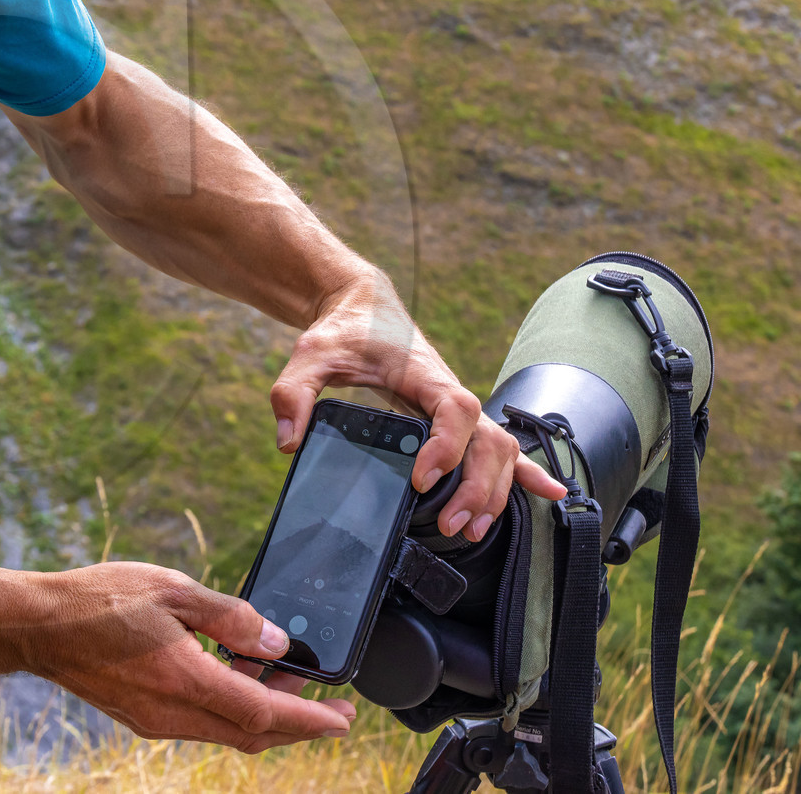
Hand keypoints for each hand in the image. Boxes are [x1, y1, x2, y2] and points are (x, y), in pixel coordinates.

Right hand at [25, 563, 355, 752]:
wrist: (38, 626)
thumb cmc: (98, 599)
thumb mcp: (171, 588)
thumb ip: (228, 615)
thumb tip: (274, 641)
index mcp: (185, 679)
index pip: (263, 715)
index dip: (311, 720)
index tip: (344, 718)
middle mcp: (172, 712)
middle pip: (252, 735)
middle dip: (298, 724)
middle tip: (329, 705)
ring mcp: (154, 721)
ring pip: (227, 732)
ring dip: (262, 713)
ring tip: (283, 678)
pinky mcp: (142, 717)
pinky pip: (201, 723)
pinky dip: (230, 708)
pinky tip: (234, 675)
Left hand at [269, 268, 567, 540]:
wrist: (362, 308)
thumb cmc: (343, 330)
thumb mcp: (311, 353)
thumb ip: (295, 391)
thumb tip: (288, 440)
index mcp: (424, 374)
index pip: (455, 409)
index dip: (447, 446)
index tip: (421, 478)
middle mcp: (449, 393)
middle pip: (488, 440)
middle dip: (476, 486)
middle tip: (448, 523)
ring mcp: (456, 409)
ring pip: (499, 450)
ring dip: (494, 491)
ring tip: (470, 528)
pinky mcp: (455, 421)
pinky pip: (499, 445)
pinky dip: (525, 470)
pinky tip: (549, 493)